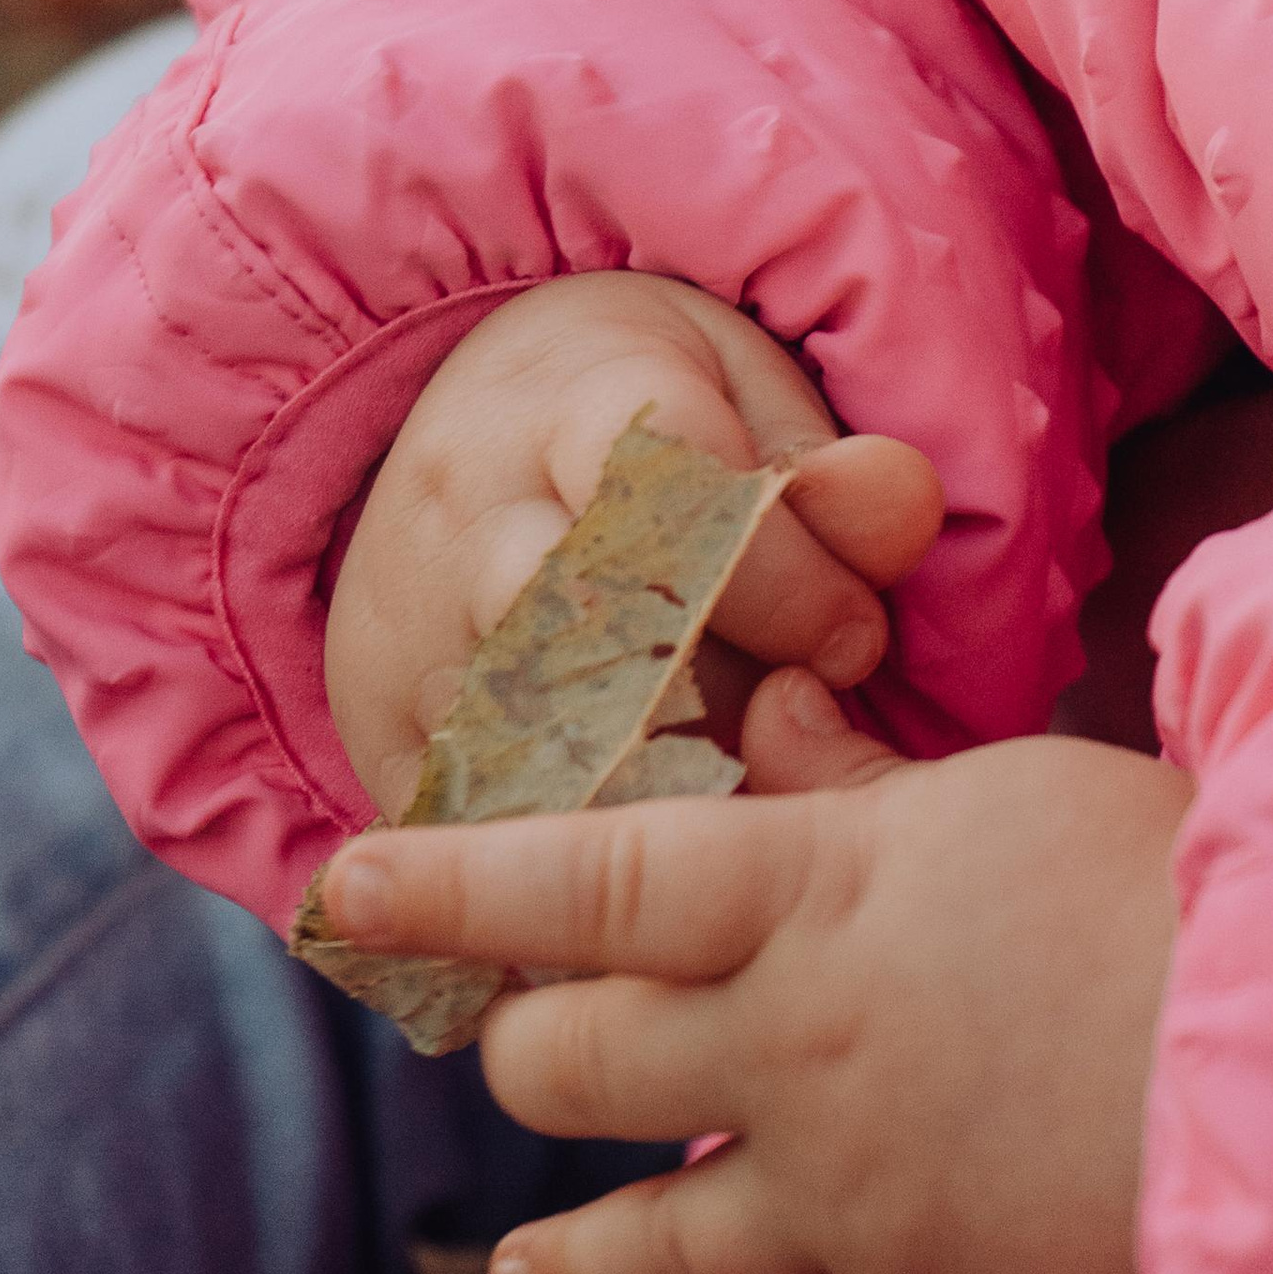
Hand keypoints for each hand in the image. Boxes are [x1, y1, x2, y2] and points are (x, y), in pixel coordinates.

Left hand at [310, 677, 1191, 1273]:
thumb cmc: (1184, 882)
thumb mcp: (1015, 791)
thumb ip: (865, 782)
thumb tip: (766, 711)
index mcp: (816, 895)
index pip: (584, 878)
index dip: (456, 874)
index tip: (353, 878)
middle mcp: (793, 1054)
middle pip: (570, 1068)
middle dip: (528, 1053)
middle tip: (520, 1049)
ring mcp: (845, 1201)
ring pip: (638, 1253)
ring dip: (569, 1266)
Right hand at [326, 272, 942, 818]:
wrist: (480, 415)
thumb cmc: (660, 416)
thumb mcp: (753, 397)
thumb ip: (836, 471)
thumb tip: (901, 510)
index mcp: (565, 400)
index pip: (674, 490)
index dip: (783, 576)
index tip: (856, 641)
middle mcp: (463, 506)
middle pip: (586, 620)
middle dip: (709, 691)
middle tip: (787, 734)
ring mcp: (403, 617)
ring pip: (521, 732)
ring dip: (634, 786)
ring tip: (715, 806)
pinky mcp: (371, 718)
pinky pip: (457, 814)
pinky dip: (546, 853)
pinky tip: (627, 876)